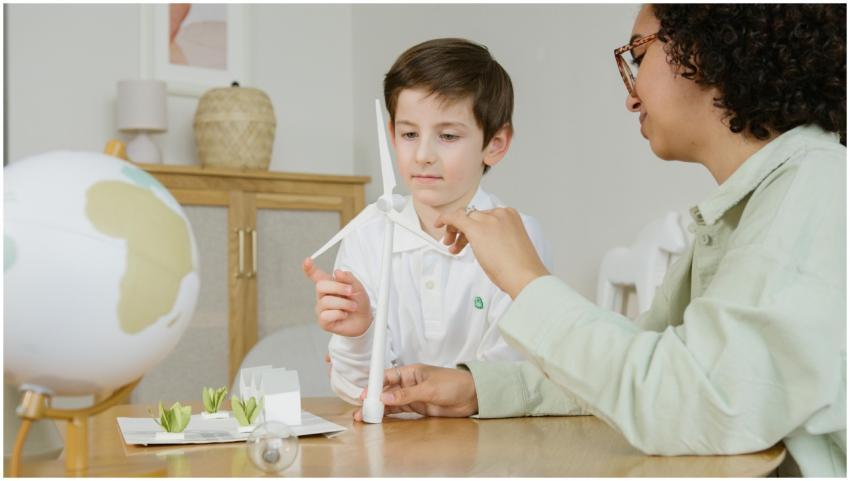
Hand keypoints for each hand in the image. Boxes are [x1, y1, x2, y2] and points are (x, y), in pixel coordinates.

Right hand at [302, 258, 371, 336]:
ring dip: (344, 303)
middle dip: (338, 287)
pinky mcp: (323, 321)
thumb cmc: (359, 302)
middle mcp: (322, 296)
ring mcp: (321, 309)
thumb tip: (337, 272)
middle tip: (350, 292)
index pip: (316, 275)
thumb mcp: (358, 287)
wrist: (365, 320)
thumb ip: (348, 278)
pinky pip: (326, 315)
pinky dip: (339, 314)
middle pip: (320, 286)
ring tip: (352, 306)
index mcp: (329, 284)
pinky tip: (344, 315)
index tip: (307, 260)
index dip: (309, 268)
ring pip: (326, 301)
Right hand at [352, 364, 477, 420]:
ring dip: (378, 409)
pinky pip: (399, 410)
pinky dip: (389, 414)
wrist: (473, 396)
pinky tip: (379, 418)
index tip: (364, 394)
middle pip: (386, 391)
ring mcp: (412, 396)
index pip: (387, 376)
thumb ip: (408, 394)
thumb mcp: (430, 388)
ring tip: (364, 417)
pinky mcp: (417, 407)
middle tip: (361, 409)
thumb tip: (386, 398)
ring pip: (390, 402)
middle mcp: (409, 383)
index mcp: (411, 372)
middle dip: (373, 399)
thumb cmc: (454, 383)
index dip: (374, 384)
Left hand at [435, 208, 549, 297]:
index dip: (473, 227)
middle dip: (461, 229)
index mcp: (511, 216)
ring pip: (464, 217)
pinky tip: (439, 225)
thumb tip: (484, 244)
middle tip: (453, 243)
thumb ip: (497, 239)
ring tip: (450, 246)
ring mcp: (489, 219)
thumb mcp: (510, 246)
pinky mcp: (476, 227)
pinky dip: (445, 219)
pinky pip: (455, 218)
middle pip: (474, 216)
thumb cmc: (521, 268)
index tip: (466, 237)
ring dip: (454, 230)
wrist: (525, 276)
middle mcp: (500, 213)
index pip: (485, 216)